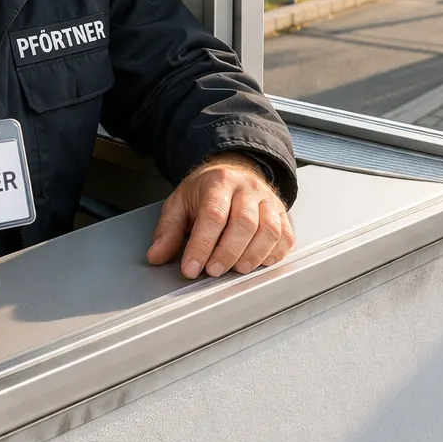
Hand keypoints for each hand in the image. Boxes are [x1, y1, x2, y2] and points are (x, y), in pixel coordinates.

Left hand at [146, 153, 294, 279]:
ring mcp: (268, 200)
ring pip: (269, 230)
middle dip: (227, 253)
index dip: (202, 246)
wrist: (234, 170)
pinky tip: (258, 263)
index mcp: (219, 182)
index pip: (213, 215)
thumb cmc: (205, 191)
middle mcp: (248, 188)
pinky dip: (274, 254)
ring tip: (235, 269)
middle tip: (212, 271)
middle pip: (244, 223)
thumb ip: (168, 230)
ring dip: (252, 256)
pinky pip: (286, 236)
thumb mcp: (179, 203)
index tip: (191, 268)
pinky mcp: (282, 213)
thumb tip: (156, 256)